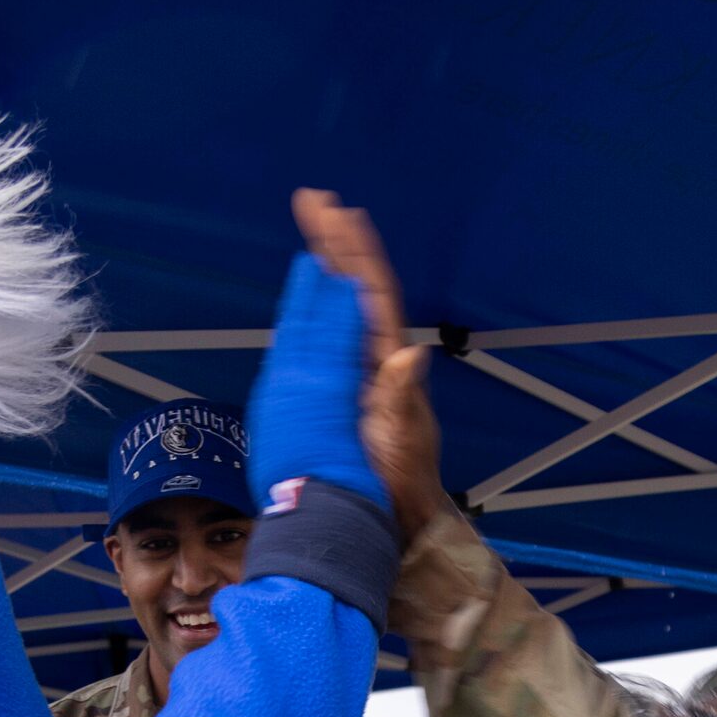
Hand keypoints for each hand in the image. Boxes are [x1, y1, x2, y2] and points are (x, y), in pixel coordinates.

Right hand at [292, 189, 443, 539]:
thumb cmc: (402, 484)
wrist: (396, 517)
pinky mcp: (340, 388)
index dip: (357, 253)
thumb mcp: (403, 442)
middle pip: (355, 287)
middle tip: (314, 199)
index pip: (374, 294)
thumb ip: (402, 399)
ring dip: (327, 265)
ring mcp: (358, 371)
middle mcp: (375, 358)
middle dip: (336, 242)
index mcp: (389, 363)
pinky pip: (325, 336)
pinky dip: (314, 306)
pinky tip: (305, 290)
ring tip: (312, 226)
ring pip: (340, 305)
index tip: (340, 213)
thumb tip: (410, 353)